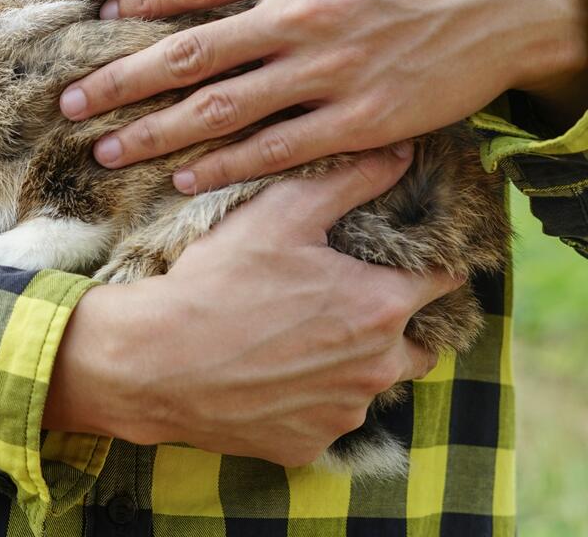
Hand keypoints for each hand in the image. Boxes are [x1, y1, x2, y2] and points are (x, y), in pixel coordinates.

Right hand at [42, 145, 462, 465]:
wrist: (153, 362)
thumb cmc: (218, 282)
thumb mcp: (280, 213)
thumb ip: (349, 180)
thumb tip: (400, 152)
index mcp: (381, 307)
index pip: (443, 280)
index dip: (428, 262)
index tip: (406, 256)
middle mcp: (377, 368)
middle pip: (417, 343)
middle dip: (394, 323)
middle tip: (345, 300)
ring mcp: (342, 412)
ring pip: (368, 384)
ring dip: (349, 363)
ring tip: (299, 338)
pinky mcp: (306, 444)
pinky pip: (323, 418)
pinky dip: (307, 398)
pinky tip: (270, 374)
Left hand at [59, 0, 587, 191]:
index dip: (137, 6)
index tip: (97, 25)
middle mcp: (301, 11)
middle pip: (186, 53)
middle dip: (119, 80)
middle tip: (69, 103)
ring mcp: (328, 68)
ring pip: (219, 108)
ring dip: (155, 132)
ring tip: (107, 150)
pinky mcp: (360, 118)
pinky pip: (274, 149)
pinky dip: (222, 164)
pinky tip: (181, 175)